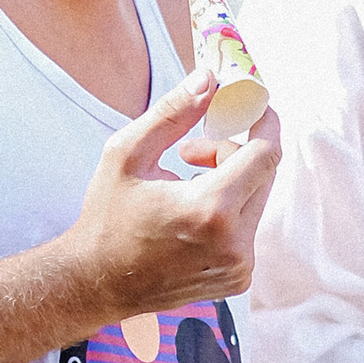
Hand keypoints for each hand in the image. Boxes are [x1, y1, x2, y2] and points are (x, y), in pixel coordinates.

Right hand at [63, 73, 282, 325]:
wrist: (98, 283)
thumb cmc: (107, 218)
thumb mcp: (127, 154)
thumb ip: (172, 112)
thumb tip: (209, 79)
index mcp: (209, 209)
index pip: (265, 154)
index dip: (264, 124)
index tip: (253, 107)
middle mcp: (233, 243)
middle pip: (263, 174)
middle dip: (232, 152)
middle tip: (190, 151)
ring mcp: (239, 266)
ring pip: (255, 200)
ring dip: (229, 182)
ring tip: (182, 186)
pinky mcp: (238, 279)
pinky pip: (247, 228)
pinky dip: (227, 212)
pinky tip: (191, 218)